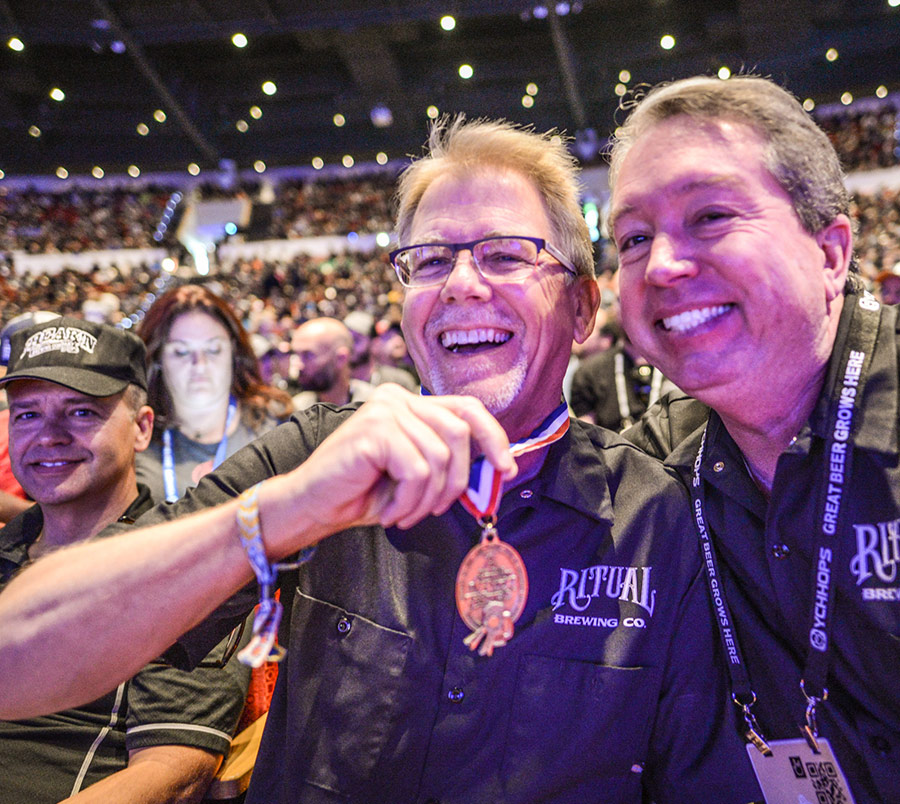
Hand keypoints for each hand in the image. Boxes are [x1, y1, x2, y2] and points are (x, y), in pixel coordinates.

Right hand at [266, 384, 515, 546]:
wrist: (312, 505)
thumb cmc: (363, 492)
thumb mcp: (416, 474)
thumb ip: (448, 461)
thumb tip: (498, 468)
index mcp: (410, 403)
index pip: (467, 408)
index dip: (494, 437)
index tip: (506, 470)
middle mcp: (398, 397)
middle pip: (459, 433)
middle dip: (455, 481)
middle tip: (433, 510)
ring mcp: (385, 409)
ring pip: (439, 458)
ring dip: (426, 499)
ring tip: (403, 512)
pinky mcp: (375, 429)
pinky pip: (417, 471)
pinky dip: (409, 501)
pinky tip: (389, 510)